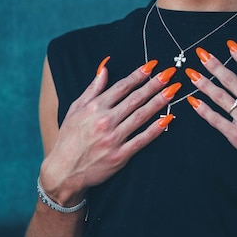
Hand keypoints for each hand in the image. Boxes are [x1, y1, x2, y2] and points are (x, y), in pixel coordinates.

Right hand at [40, 59, 180, 203]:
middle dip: (153, 85)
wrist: (63, 170)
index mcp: (95, 107)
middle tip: (168, 73)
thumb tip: (104, 68)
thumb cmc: (68, 138)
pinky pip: (142, 139)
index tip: (152, 66)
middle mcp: (105, 120)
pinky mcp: (120, 155)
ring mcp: (114, 138)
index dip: (138, 75)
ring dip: (159, 101)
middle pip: (135, 99)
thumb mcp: (75, 108)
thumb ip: (92, 88)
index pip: (121, 87)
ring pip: (141, 116)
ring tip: (172, 90)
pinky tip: (167, 118)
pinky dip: (155, 129)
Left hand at [185, 42, 236, 182]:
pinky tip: (192, 102)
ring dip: (203, 83)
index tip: (229, 45)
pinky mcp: (236, 136)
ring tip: (191, 73)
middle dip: (214, 65)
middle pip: (230, 79)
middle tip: (201, 54)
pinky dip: (203, 110)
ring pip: (219, 97)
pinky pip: (216, 120)